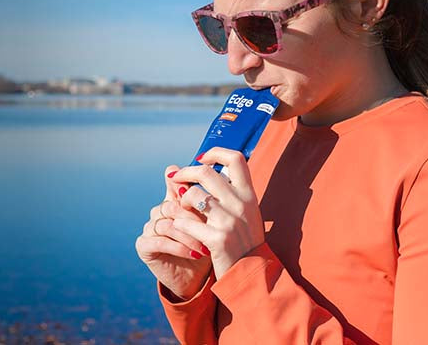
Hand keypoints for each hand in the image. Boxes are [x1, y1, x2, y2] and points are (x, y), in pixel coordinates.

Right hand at [136, 165, 212, 299]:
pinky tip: (194, 254)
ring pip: (166, 224)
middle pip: (171, 205)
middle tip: (209, 228)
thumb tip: (223, 169)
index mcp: (173, 201)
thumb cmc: (208, 246)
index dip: (187, 188)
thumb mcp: (213, 221)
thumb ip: (212, 198)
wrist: (199, 278)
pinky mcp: (144, 246)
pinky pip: (158, 241)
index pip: (174, 183)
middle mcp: (159, 212)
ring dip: (188, 236)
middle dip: (191, 217)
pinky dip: (178, 247)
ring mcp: (149, 228)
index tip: (207, 198)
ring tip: (205, 246)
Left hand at [168, 148, 266, 280]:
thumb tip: (206, 168)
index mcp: (249, 195)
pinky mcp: (217, 239)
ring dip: (181, 201)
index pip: (236, 159)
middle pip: (206, 173)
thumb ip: (231, 192)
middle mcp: (241, 204)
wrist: (252, 274)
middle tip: (175, 179)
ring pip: (193, 196)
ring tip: (179, 208)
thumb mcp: (246, 212)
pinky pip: (187, 222)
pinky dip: (179, 224)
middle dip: (185, 173)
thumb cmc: (245, 241)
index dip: (216, 153)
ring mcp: (229, 221)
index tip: (201, 158)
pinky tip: (180, 228)